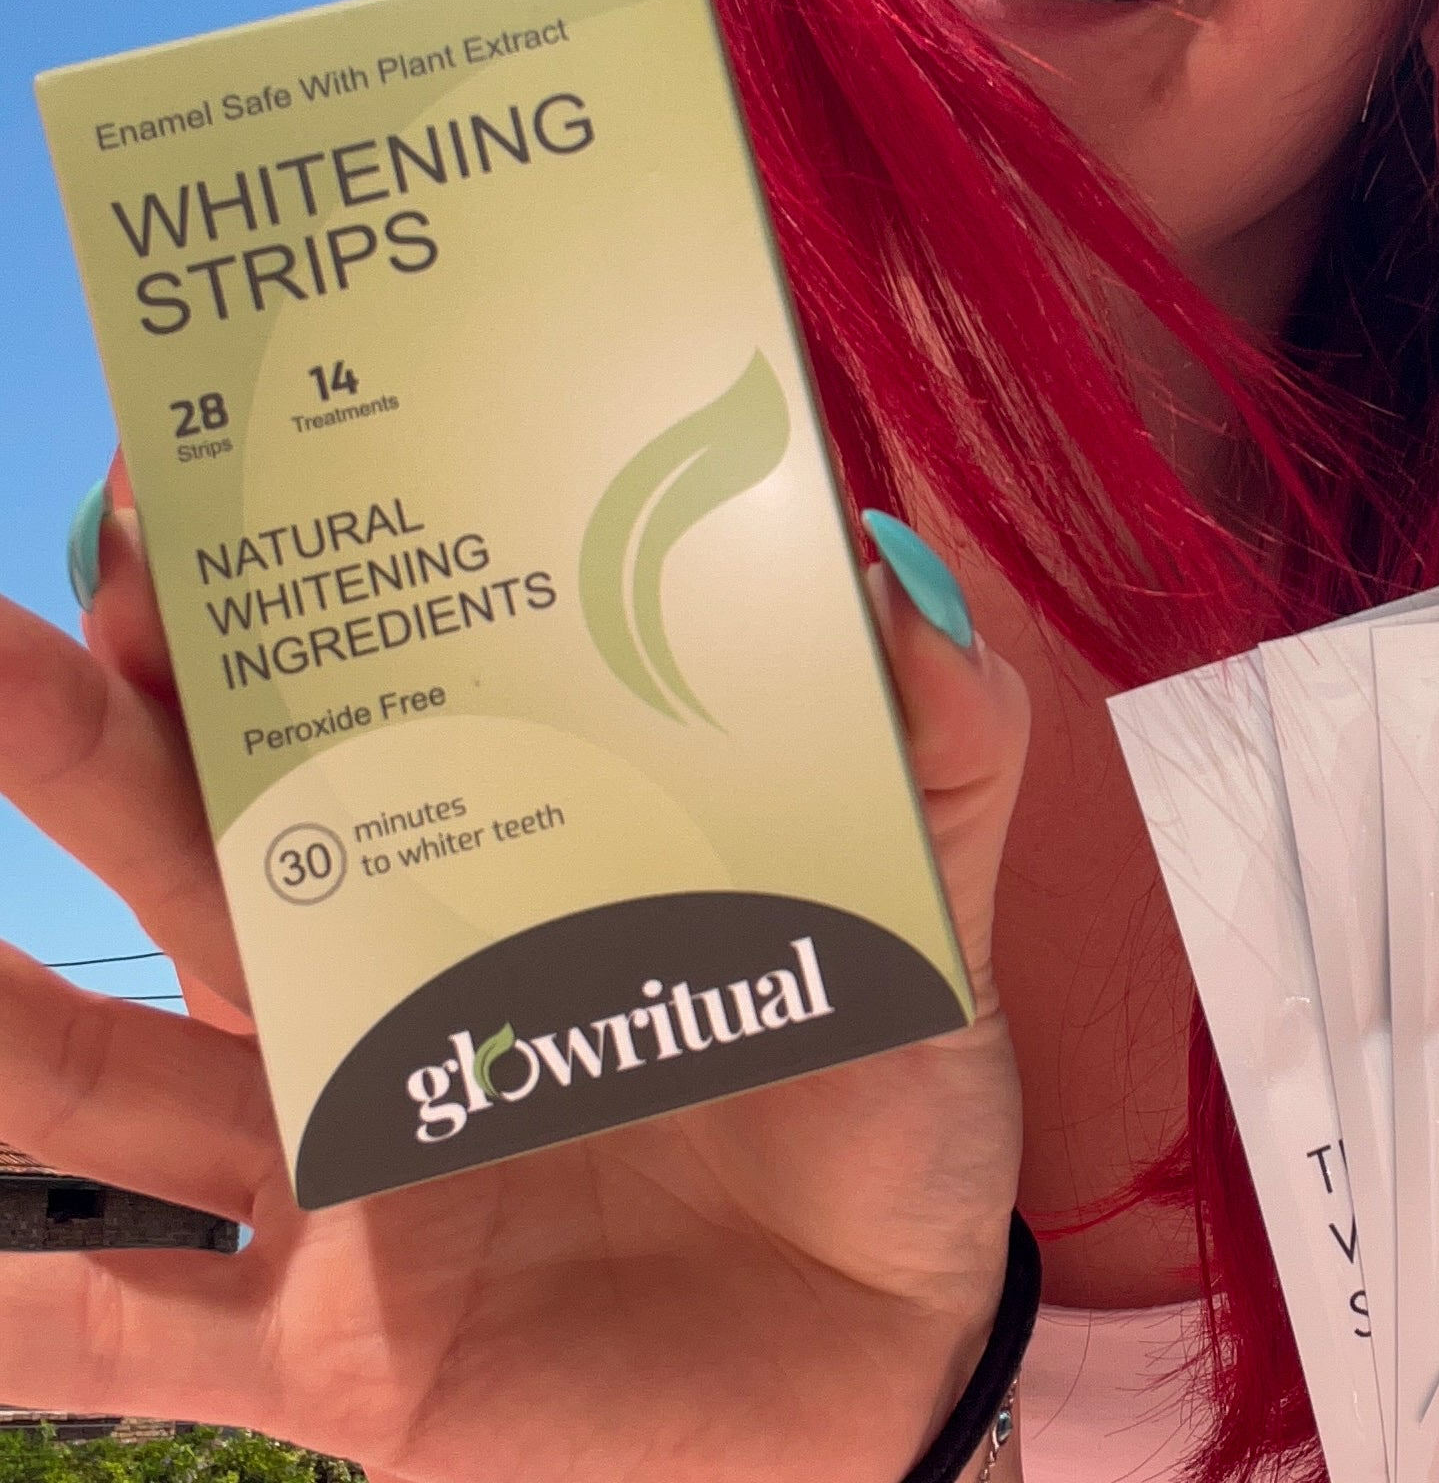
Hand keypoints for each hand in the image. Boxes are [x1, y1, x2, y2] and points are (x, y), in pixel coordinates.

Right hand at [0, 466, 1032, 1482]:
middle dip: (78, 738)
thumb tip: (893, 560)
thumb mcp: (929, 905)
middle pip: (188, 853)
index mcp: (503, 869)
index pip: (339, 716)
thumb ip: (937, 739)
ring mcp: (337, 1180)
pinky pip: (123, 1341)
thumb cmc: (885, 1100)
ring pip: (105, 1085)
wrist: (899, 1353)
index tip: (172, 492)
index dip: (249, 613)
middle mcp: (381, 998)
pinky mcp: (335, 1355)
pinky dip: (15, 1307)